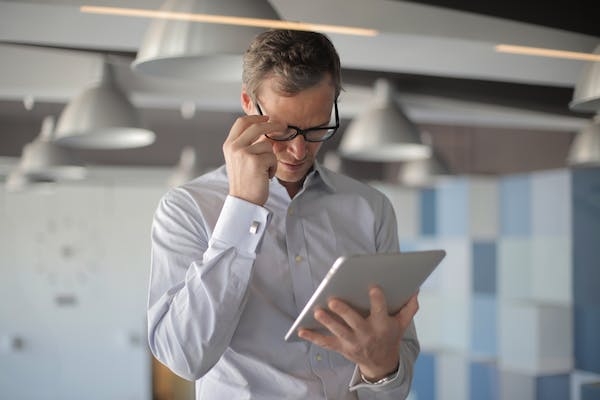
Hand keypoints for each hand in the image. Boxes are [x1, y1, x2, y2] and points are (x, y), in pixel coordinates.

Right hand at [222, 115, 283, 204]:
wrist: (243, 201)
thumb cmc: (245, 182)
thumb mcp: (239, 159)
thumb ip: (246, 144)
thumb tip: (263, 129)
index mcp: (229, 145)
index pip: (242, 122)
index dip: (256, 117)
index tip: (267, 117)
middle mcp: (234, 147)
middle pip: (257, 126)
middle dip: (273, 125)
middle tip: (284, 126)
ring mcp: (244, 153)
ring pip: (267, 145)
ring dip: (271, 158)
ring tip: (264, 170)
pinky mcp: (255, 161)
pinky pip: (272, 157)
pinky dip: (273, 167)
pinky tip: (265, 176)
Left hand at [298, 287, 418, 380]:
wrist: (382, 363)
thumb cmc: (390, 336)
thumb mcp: (402, 324)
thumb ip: (409, 307)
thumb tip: (415, 289)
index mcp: (382, 325)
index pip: (380, 309)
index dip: (377, 298)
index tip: (372, 287)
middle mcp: (367, 334)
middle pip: (354, 321)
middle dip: (343, 311)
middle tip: (333, 300)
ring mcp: (353, 342)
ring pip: (338, 331)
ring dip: (327, 321)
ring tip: (317, 311)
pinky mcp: (342, 348)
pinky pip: (326, 343)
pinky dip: (313, 337)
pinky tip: (301, 330)